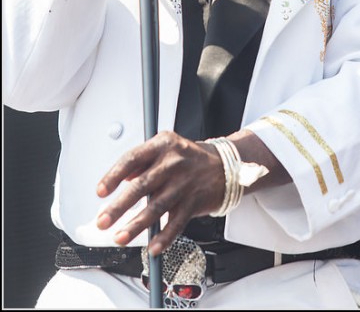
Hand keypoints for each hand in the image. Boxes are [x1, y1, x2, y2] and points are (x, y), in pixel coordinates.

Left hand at [96, 131, 224, 255]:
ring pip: (156, 207)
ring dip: (136, 225)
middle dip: (119, 206)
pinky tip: (152, 247)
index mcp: (162, 145)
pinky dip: (164, 237)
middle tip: (103, 220)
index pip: (132, 159)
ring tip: (120, 237)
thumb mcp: (165, 147)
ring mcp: (184, 183)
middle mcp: (173, 163)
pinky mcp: (194, 202)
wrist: (224, 165)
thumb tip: (120, 178)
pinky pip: (176, 223)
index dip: (114, 176)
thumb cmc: (188, 157)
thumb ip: (142, 161)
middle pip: (141, 186)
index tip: (100, 191)